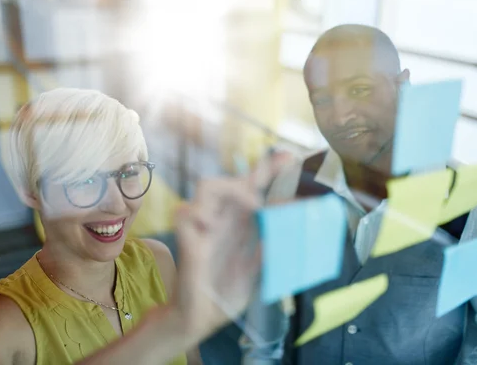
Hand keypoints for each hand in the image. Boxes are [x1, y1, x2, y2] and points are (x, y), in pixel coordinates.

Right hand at [172, 153, 290, 339]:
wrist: (200, 320)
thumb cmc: (225, 295)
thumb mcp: (258, 273)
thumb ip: (271, 253)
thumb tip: (291, 232)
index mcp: (239, 224)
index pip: (253, 188)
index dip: (269, 170)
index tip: (289, 157)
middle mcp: (221, 219)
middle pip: (232, 179)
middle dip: (254, 174)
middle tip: (267, 197)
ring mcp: (202, 226)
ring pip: (208, 185)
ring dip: (230, 190)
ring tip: (249, 206)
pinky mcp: (188, 238)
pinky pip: (185, 212)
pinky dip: (200, 214)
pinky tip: (211, 229)